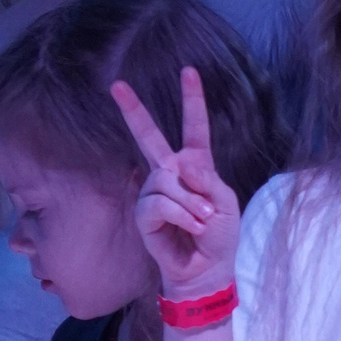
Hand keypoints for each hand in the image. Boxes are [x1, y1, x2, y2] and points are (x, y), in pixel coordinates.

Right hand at [111, 63, 241, 299]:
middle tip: (116, 85)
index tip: (188, 71)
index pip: (194, 129)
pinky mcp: (145, 214)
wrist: (207, 269)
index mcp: (195, 167)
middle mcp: (169, 174)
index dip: (192, 101)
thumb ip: (206, 179)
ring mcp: (154, 193)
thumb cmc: (219, 236)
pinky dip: (183, 215)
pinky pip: (162, 203)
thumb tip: (178, 165)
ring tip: (202, 221)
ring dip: (192, 203)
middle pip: (150, 137)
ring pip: (167, 181)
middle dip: (134, 111)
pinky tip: (191, 227)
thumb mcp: (224, 202)